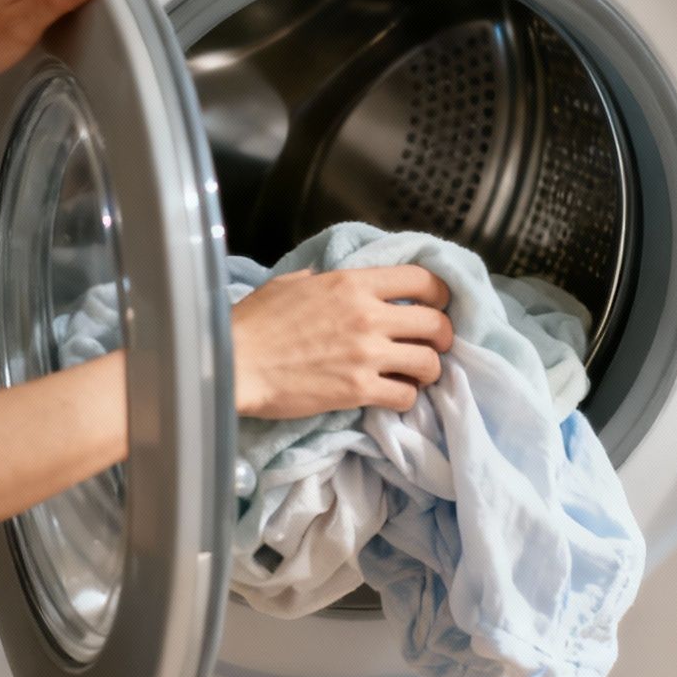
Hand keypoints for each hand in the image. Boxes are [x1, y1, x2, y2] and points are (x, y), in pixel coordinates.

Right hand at [230, 266, 454, 419]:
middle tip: (435, 345)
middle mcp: (368, 316)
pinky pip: (405, 396)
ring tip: (417, 374)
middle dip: (443, 335)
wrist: (233, 364)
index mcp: (353, 284)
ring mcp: (366, 354)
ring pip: (429, 362)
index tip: (440, 304)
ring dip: (429, 370)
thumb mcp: (292, 284)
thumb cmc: (254, 322)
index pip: (421, 279)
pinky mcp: (358, 390)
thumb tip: (332, 279)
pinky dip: (406, 398)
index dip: (440, 293)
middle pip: (435, 323)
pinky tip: (394, 395)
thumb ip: (323, 279)